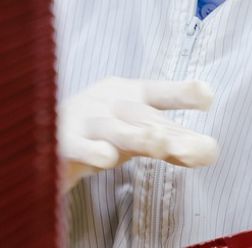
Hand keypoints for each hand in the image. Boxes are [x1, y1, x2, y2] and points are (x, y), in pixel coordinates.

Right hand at [58, 76, 218, 192]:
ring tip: (159, 144)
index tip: (207, 96)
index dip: (182, 93)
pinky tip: (106, 158)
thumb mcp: (136, 132)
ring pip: (113, 129)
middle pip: (144, 117)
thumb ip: (171, 143)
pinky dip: (91, 151)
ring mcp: (86, 121)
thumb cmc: (101, 130)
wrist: (42, 135)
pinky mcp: (63, 142)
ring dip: (136, 136)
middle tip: (204, 148)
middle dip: (173, 133)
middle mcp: (109, 103)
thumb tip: (209, 151)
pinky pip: (78, 146)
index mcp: (128, 95)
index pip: (159, 93)